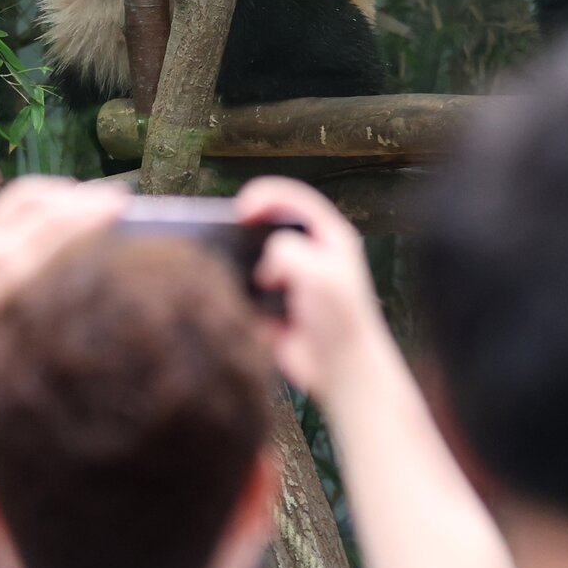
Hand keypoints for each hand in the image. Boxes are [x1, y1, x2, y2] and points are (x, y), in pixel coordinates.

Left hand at [0, 166, 126, 370]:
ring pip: (21, 198)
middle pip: (52, 209)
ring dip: (51, 190)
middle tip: (114, 198)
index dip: (98, 212)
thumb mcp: (25, 331)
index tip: (123, 205)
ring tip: (73, 192)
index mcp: (19, 273)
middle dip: (87, 200)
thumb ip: (51, 298)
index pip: (68, 228)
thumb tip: (83, 273)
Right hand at [235, 177, 396, 405]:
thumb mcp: (319, 273)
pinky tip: (234, 297)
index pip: (295, 199)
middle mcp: (310, 252)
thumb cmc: (341, 319)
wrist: (340, 371)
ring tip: (226, 265)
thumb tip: (264, 264)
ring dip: (241, 262)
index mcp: (329, 236)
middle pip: (271, 226)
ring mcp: (291, 279)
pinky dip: (240, 292)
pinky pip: (248, 291)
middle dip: (248, 229)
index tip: (242, 208)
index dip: (267, 196)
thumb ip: (289, 252)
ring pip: (256, 258)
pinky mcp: (275, 306)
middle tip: (228, 234)